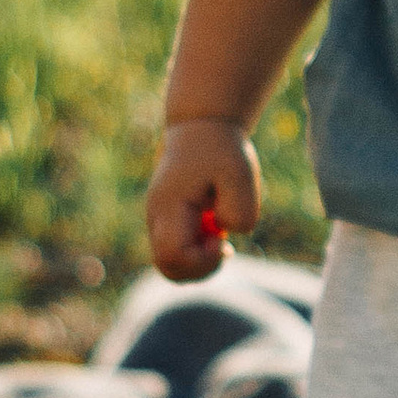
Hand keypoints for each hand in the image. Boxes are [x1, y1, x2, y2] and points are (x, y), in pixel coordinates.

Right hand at [147, 119, 261, 279]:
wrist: (202, 127)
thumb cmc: (221, 149)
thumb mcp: (240, 172)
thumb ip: (240, 208)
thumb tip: (224, 231)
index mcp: (169, 205)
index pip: (172, 256)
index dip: (201, 260)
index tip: (222, 239)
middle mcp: (156, 217)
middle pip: (167, 267)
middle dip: (200, 269)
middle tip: (224, 246)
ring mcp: (159, 221)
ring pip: (170, 265)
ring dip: (200, 263)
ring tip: (220, 240)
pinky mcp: (167, 223)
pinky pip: (177, 253)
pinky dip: (198, 254)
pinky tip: (216, 235)